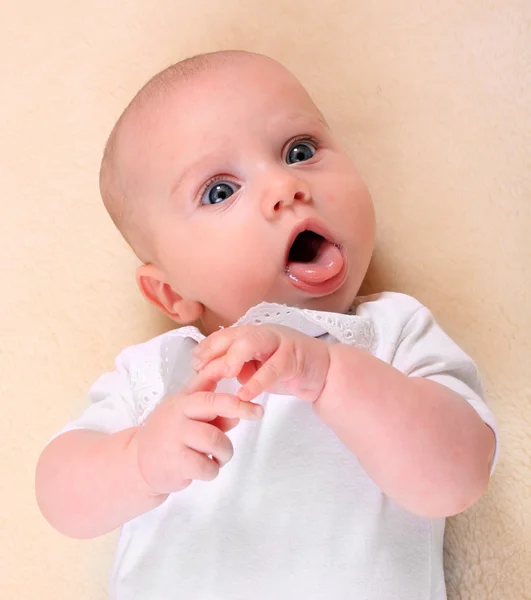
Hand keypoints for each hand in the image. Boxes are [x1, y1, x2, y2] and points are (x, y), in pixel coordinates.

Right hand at [133, 365, 262, 495]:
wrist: (138, 463)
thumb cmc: (170, 436)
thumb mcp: (189, 417)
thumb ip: (213, 413)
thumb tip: (238, 415)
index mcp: (183, 399)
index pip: (205, 381)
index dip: (224, 373)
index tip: (245, 377)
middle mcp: (178, 413)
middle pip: (213, 404)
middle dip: (240, 407)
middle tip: (258, 413)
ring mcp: (175, 436)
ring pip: (215, 439)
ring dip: (225, 451)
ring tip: (219, 456)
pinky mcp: (175, 461)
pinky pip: (207, 466)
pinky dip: (213, 470)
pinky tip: (205, 468)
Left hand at [191, 324, 329, 402]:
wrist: (324, 373)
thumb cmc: (289, 369)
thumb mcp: (258, 368)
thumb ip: (239, 366)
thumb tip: (215, 371)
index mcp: (255, 334)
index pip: (226, 335)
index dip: (209, 346)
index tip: (194, 361)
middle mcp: (265, 333)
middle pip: (236, 334)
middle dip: (216, 348)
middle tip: (201, 366)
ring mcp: (280, 343)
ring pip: (253, 342)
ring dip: (235, 357)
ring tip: (224, 374)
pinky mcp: (294, 357)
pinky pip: (273, 368)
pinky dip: (257, 381)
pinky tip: (246, 394)